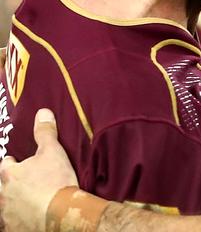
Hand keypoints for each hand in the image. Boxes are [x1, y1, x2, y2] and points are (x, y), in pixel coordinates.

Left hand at [0, 109, 77, 231]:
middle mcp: (3, 194)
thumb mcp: (53, 151)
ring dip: (13, 203)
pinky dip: (17, 221)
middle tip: (24, 184)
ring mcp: (6, 214)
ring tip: (26, 203)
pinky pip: (11, 225)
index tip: (19, 162)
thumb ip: (45, 132)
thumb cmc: (56, 181)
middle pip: (1, 187)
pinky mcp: (13, 229)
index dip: (13, 163)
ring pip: (4, 207)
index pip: (5, 164)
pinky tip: (26, 219)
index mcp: (9, 174)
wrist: (62, 214)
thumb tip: (42, 112)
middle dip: (10, 185)